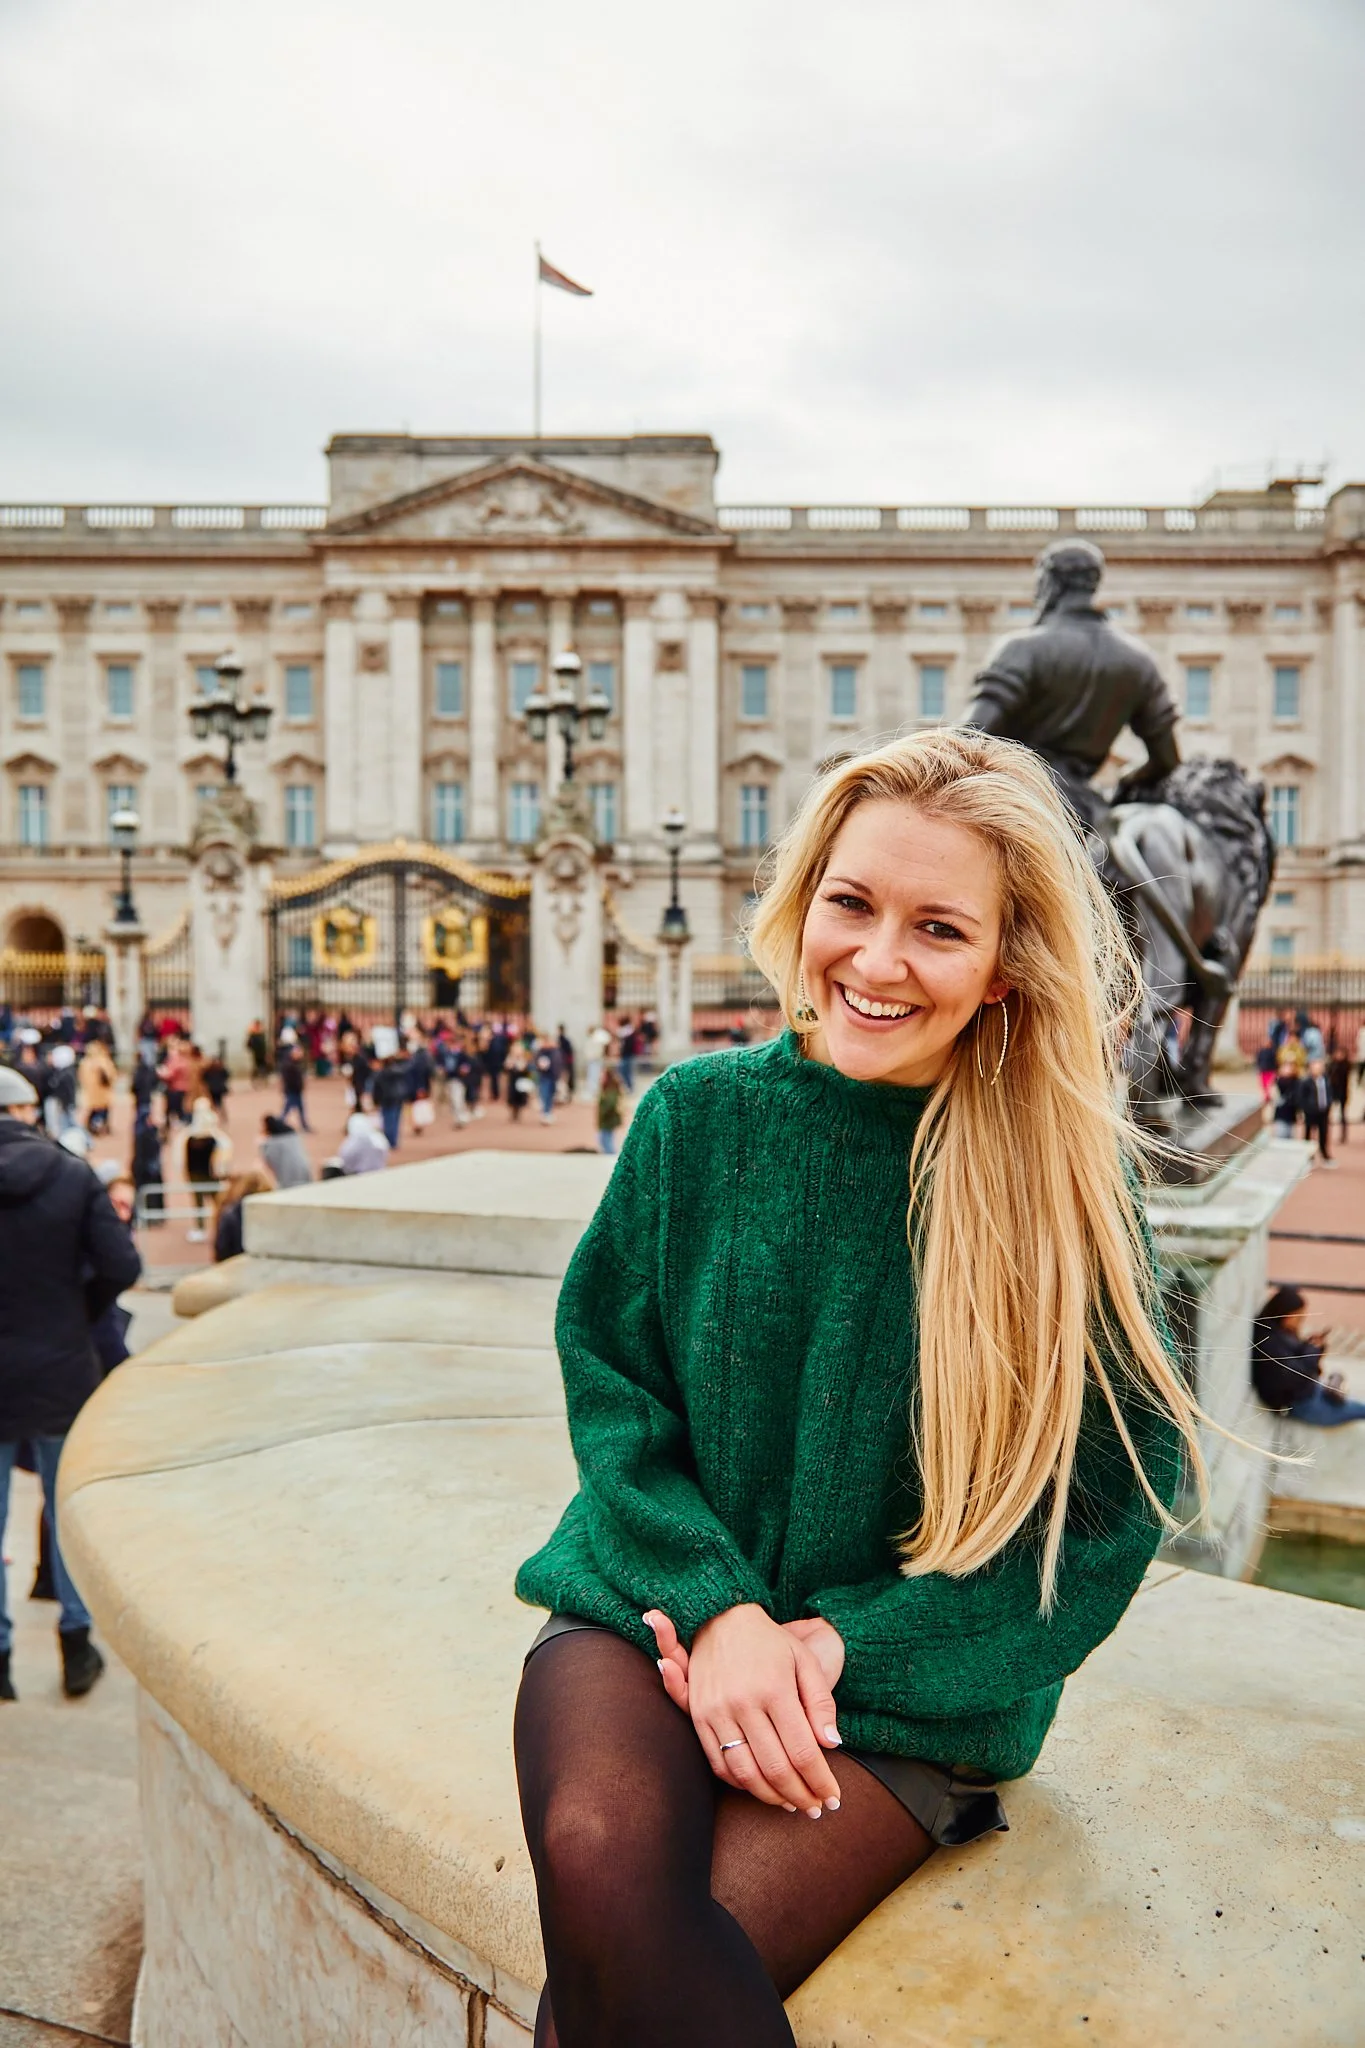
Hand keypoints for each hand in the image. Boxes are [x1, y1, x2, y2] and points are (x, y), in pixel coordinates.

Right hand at [644, 1605, 842, 1816]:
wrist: (721, 1617)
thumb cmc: (771, 1641)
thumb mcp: (805, 1661)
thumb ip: (821, 1703)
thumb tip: (832, 1745)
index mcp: (775, 1689)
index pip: (803, 1752)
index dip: (820, 1781)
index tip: (833, 1798)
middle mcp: (743, 1703)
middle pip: (776, 1769)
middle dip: (800, 1795)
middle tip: (815, 1808)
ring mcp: (717, 1712)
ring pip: (746, 1774)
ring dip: (771, 1797)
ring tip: (791, 1804)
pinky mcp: (699, 1717)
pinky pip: (719, 1764)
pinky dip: (741, 1784)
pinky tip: (760, 1787)